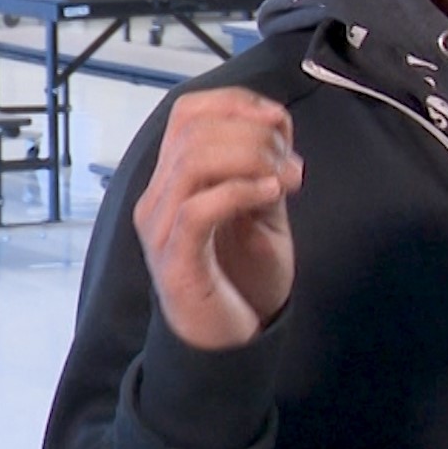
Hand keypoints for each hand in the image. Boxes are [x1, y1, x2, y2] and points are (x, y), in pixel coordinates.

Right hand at [134, 88, 302, 349]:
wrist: (230, 345)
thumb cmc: (243, 276)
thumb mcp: (260, 209)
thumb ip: (261, 167)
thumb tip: (276, 120)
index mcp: (173, 181)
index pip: (186, 113)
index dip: (235, 103)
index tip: (279, 122)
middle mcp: (158, 201)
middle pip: (193, 132)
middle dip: (253, 135)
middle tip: (289, 163)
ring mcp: (162, 232)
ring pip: (191, 163)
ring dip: (250, 158)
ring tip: (284, 179)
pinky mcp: (177, 265)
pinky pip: (197, 210)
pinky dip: (239, 191)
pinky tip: (271, 194)